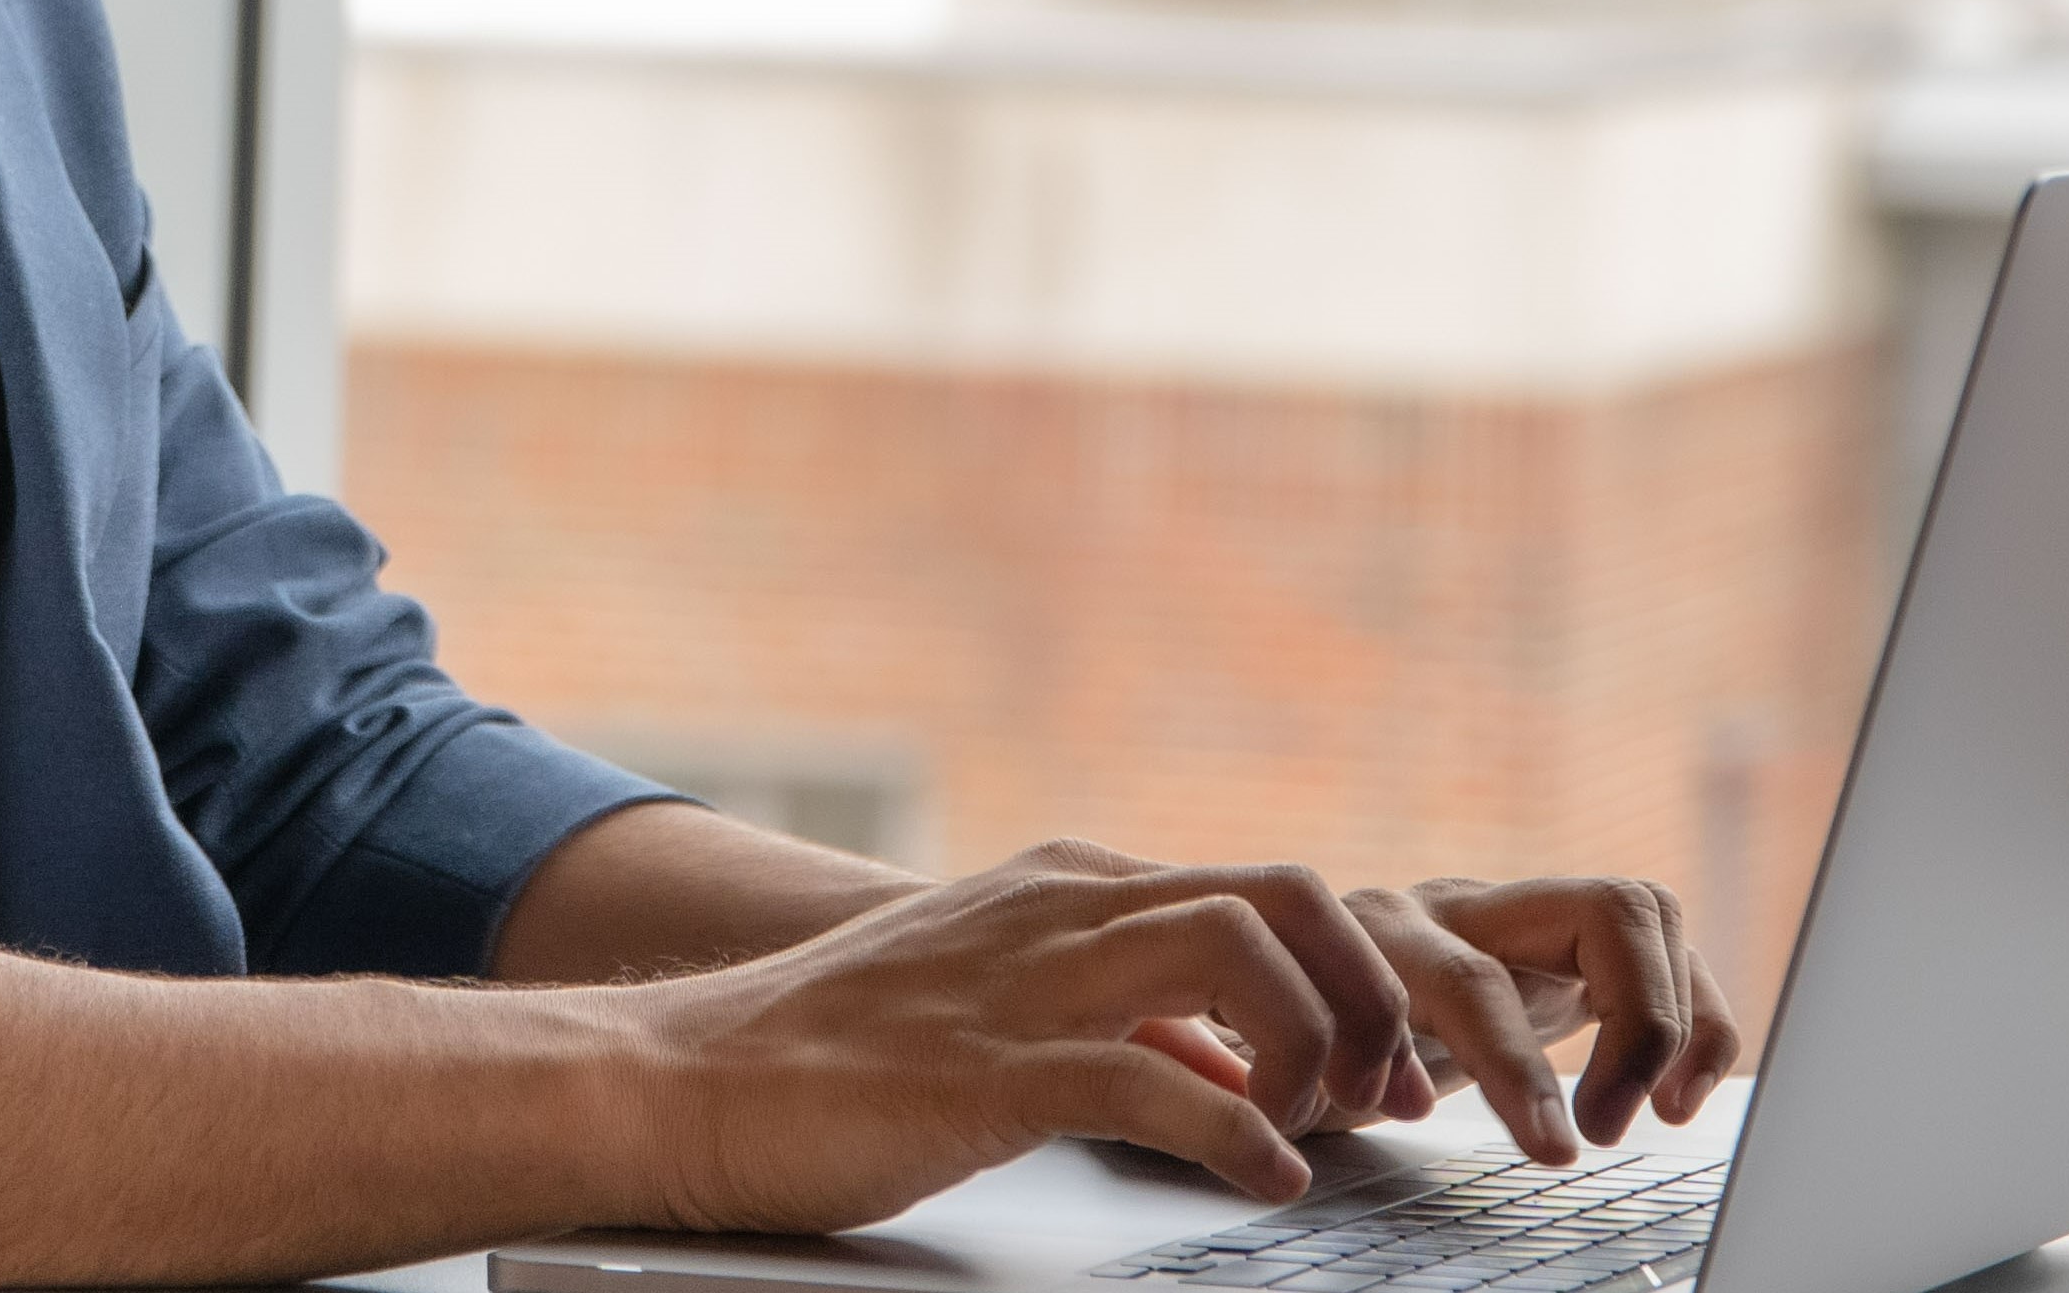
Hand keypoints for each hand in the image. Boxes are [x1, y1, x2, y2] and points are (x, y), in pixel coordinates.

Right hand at [597, 841, 1418, 1229]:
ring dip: (1311, 1043)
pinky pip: (1145, 1078)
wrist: (682, 1079)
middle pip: (1284, 892)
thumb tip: (1231, 1071)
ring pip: (1234, 950)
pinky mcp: (984, 1066)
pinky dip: (1235, 1130)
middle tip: (1384, 1095)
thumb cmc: (831, 1060)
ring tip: (1319, 1127)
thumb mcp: (1002, 1015)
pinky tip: (1266, 1177)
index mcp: (1068, 890)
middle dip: (1365, 992)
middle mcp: (1059, 909)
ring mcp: (1021, 979)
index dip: (1354, 976)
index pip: (1267, 889)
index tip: (1386, 1069)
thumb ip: (1122, 1026)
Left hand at [1305, 876, 1735, 1163]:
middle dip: (1637, 1025)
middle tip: (1610, 1129)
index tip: (1558, 1152)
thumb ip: (1325, 1073)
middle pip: (1600, 910)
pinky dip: (1694, 1017)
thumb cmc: (1280, 1038)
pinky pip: (1662, 949)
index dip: (1519, 1067)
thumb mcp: (1287, 1065)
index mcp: (1380, 933)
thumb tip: (1391, 1097)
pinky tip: (1676, 1095)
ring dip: (1675, 1017)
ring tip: (1662, 1112)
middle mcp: (1460, 907)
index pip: (1474, 980)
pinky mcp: (1564, 944)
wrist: (1273, 985)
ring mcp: (1521, 915)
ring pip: (1641, 911)